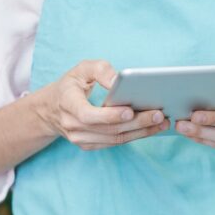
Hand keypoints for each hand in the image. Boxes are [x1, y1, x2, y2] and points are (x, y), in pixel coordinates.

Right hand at [39, 60, 167, 150]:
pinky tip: (151, 128)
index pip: (88, 115)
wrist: (53, 109)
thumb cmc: (72, 84)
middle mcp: (72, 126)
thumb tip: (120, 80)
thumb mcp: (82, 69)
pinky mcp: (89, 145)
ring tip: (162, 122)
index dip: (109, 115)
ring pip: (114, 139)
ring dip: (140, 132)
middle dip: (136, 123)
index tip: (129, 110)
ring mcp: (80, 139)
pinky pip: (115, 143)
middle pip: (108, 129)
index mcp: (68, 104)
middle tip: (158, 114)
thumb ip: (101, 70)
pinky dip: (135, 136)